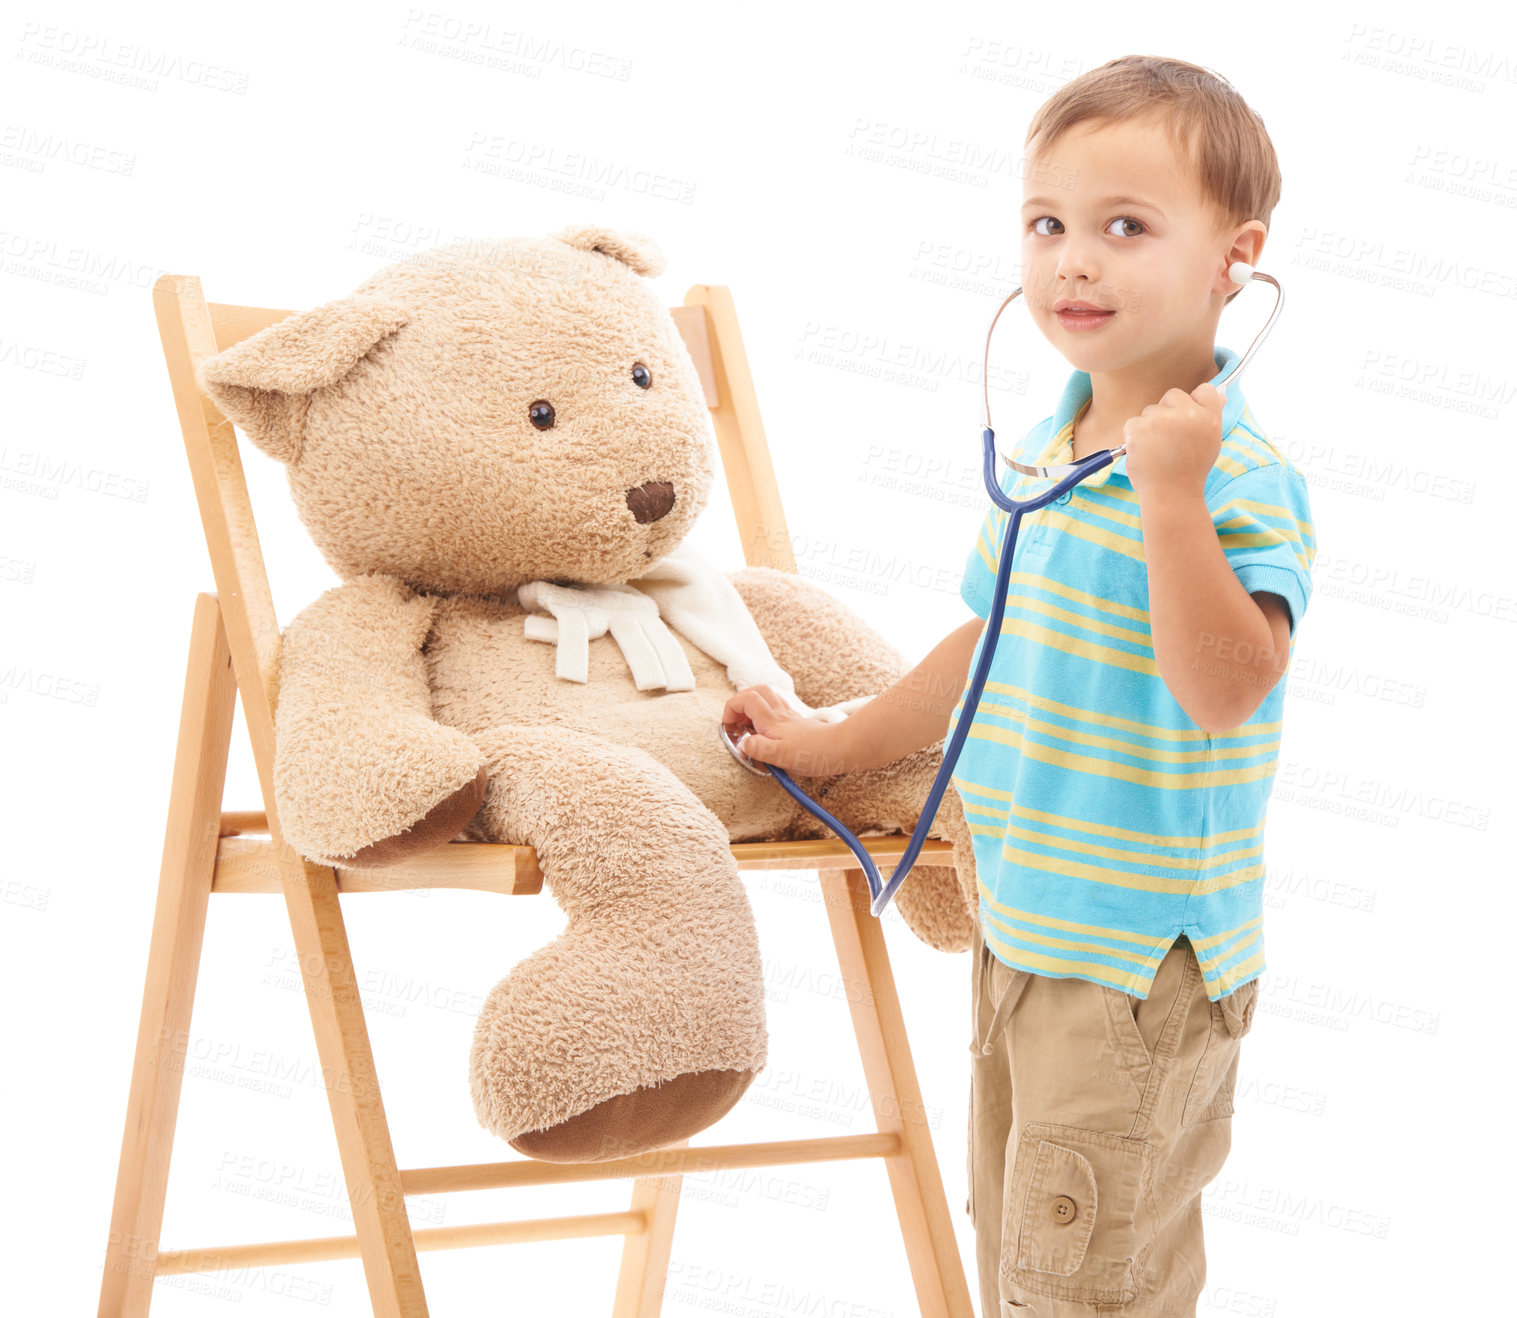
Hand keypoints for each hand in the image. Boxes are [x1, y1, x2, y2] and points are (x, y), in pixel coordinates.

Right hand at [722, 684, 846, 775]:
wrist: (841, 749)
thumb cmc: (813, 753)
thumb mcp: (780, 756)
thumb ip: (758, 748)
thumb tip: (743, 743)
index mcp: (771, 720)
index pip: (745, 699)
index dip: (731, 709)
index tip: (728, 727)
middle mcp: (779, 713)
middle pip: (755, 691)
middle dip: (739, 702)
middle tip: (735, 723)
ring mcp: (788, 716)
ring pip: (766, 696)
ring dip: (752, 705)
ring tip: (747, 725)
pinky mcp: (796, 722)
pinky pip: (776, 707)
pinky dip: (765, 712)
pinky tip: (766, 730)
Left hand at [1123, 381, 1225, 500]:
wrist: (1171, 495)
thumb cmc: (1190, 472)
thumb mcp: (1209, 442)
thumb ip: (1211, 416)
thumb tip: (1221, 393)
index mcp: (1209, 417)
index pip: (1204, 390)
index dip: (1193, 402)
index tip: (1186, 419)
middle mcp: (1188, 414)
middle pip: (1172, 396)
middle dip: (1167, 413)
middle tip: (1169, 441)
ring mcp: (1162, 420)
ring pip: (1150, 411)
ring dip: (1149, 427)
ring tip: (1157, 451)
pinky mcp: (1139, 428)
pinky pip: (1133, 424)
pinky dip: (1133, 438)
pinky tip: (1144, 454)